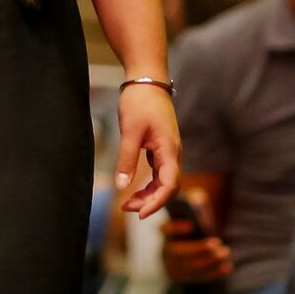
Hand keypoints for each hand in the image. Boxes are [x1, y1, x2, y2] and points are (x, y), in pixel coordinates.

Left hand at [115, 83, 180, 218]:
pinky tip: (135, 187)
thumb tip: (122, 186)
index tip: (140, 214)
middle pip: (168, 187)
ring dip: (148, 194)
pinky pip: (158, 172)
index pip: (170, 185)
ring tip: (128, 203)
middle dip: (150, 202)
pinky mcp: (161, 146)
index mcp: (169, 149)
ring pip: (163, 181)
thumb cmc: (140, 101)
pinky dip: (148, 183)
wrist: (147, 79)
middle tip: (127, 209)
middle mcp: (172, 152)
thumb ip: (126, 158)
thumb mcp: (130, 130)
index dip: (157, 202)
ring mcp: (168, 150)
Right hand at [162, 186, 233, 283]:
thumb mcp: (193, 207)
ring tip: (225, 254)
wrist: (193, 242)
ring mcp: (173, 266)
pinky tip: (227, 267)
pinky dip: (213, 273)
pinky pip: (198, 278)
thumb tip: (197, 201)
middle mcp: (166, 250)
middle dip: (199, 249)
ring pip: (190, 267)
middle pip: (179, 252)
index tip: (191, 225)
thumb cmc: (194, 220)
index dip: (176, 228)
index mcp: (166, 231)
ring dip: (209, 261)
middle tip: (218, 243)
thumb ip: (195, 202)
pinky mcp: (183, 277)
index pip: (165, 229)